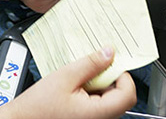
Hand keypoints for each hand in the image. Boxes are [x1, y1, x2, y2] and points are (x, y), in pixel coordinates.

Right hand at [0, 48, 135, 118]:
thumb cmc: (38, 106)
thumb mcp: (65, 76)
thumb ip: (90, 64)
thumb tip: (109, 53)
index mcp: (97, 113)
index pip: (128, 94)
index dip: (122, 75)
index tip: (110, 63)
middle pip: (120, 97)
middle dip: (108, 79)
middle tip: (90, 69)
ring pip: (109, 100)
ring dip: (98, 85)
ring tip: (78, 80)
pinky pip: (99, 105)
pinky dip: (91, 93)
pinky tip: (75, 88)